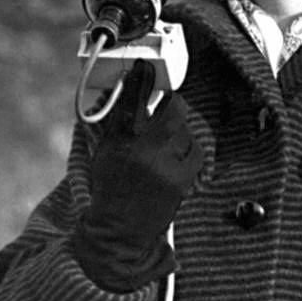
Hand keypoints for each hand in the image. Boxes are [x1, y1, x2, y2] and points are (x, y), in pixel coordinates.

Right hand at [74, 62, 203, 291]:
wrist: (119, 233)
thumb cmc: (111, 192)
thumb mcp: (105, 154)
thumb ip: (118, 124)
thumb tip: (133, 96)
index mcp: (118, 142)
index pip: (131, 101)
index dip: (139, 80)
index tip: (144, 67)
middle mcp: (142, 152)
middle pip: (170, 112)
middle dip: (171, 105)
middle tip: (167, 105)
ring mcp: (164, 168)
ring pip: (185, 132)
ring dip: (181, 130)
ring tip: (169, 138)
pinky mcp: (181, 183)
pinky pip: (196, 153)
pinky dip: (190, 150)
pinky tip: (180, 154)